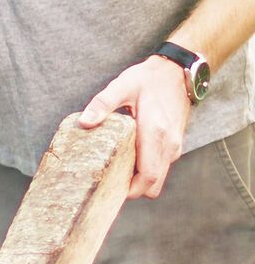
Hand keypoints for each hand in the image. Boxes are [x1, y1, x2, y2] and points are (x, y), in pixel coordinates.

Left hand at [81, 57, 190, 197]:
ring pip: (158, 178)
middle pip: (153, 185)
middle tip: (107, 183)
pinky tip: (128, 160)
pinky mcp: (174, 145)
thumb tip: (84, 122)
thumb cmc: (148, 79)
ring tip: (115, 171)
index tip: (109, 191)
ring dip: (139, 180)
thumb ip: (102, 104)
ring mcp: (174, 146)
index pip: (147, 176)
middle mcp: (168, 144)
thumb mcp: (122, 86)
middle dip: (132, 189)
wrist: (178, 72)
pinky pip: (161, 168)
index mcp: (155, 133)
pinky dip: (146, 171)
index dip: (130, 190)